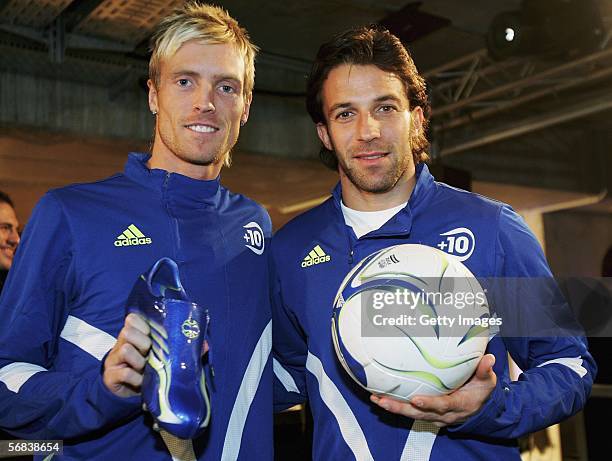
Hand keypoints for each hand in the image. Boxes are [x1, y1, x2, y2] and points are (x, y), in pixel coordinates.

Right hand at [103, 313, 150, 397]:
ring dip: (139, 362)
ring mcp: (113, 360)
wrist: (130, 390)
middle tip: (148, 354)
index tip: (151, 337)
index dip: (144, 327)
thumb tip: (174, 331)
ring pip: (125, 350)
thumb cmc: (145, 367)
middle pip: (127, 332)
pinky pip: (126, 373)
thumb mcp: (151, 351)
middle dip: (143, 343)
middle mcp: (119, 345)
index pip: (132, 319)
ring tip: (144, 369)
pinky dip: (136, 378)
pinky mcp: (109, 376)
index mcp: (130, 336)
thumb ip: (157, 339)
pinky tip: (141, 381)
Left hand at [370, 353, 496, 426]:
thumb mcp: (487, 381)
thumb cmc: (481, 391)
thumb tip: (489, 358)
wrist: (479, 408)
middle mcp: (444, 414)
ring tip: (376, 399)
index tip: (415, 399)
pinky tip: (380, 398)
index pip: (442, 406)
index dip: (429, 404)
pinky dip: (395, 406)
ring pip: (411, 414)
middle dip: (401, 408)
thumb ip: (485, 370)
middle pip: (419, 413)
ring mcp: (434, 415)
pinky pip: (409, 411)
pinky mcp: (427, 413)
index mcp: (458, 405)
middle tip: (383, 401)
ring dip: (393, 407)